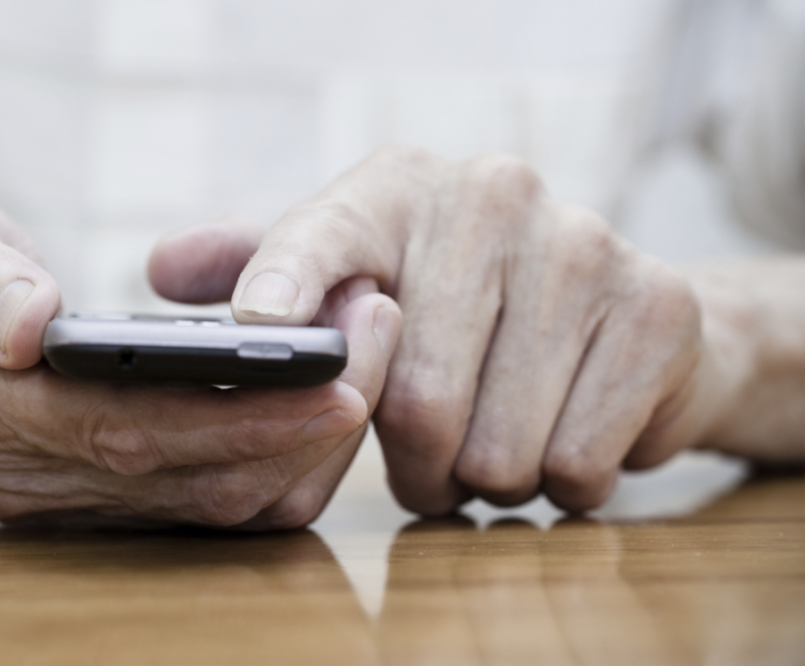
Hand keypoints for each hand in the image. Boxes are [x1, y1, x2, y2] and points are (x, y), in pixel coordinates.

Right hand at [0, 186, 401, 527]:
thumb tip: (30, 323)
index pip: (126, 431)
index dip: (239, 416)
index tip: (336, 376)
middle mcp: (28, 479)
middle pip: (194, 481)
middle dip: (304, 422)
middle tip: (381, 334)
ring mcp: (72, 506)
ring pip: (219, 507)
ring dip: (309, 442)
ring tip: (370, 350)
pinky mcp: (110, 508)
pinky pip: (216, 504)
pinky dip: (286, 455)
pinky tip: (329, 392)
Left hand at [150, 147, 720, 514]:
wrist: (619, 310)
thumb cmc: (457, 301)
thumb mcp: (358, 271)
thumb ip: (264, 268)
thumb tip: (165, 271)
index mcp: (394, 186)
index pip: (320, 239)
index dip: (284, 289)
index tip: (261, 332)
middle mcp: (490, 193)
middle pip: (417, 401)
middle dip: (414, 464)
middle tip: (425, 458)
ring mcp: (584, 244)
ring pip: (499, 449)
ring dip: (483, 478)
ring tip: (490, 441)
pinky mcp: (659, 308)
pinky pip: (578, 464)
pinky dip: (559, 481)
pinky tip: (559, 432)